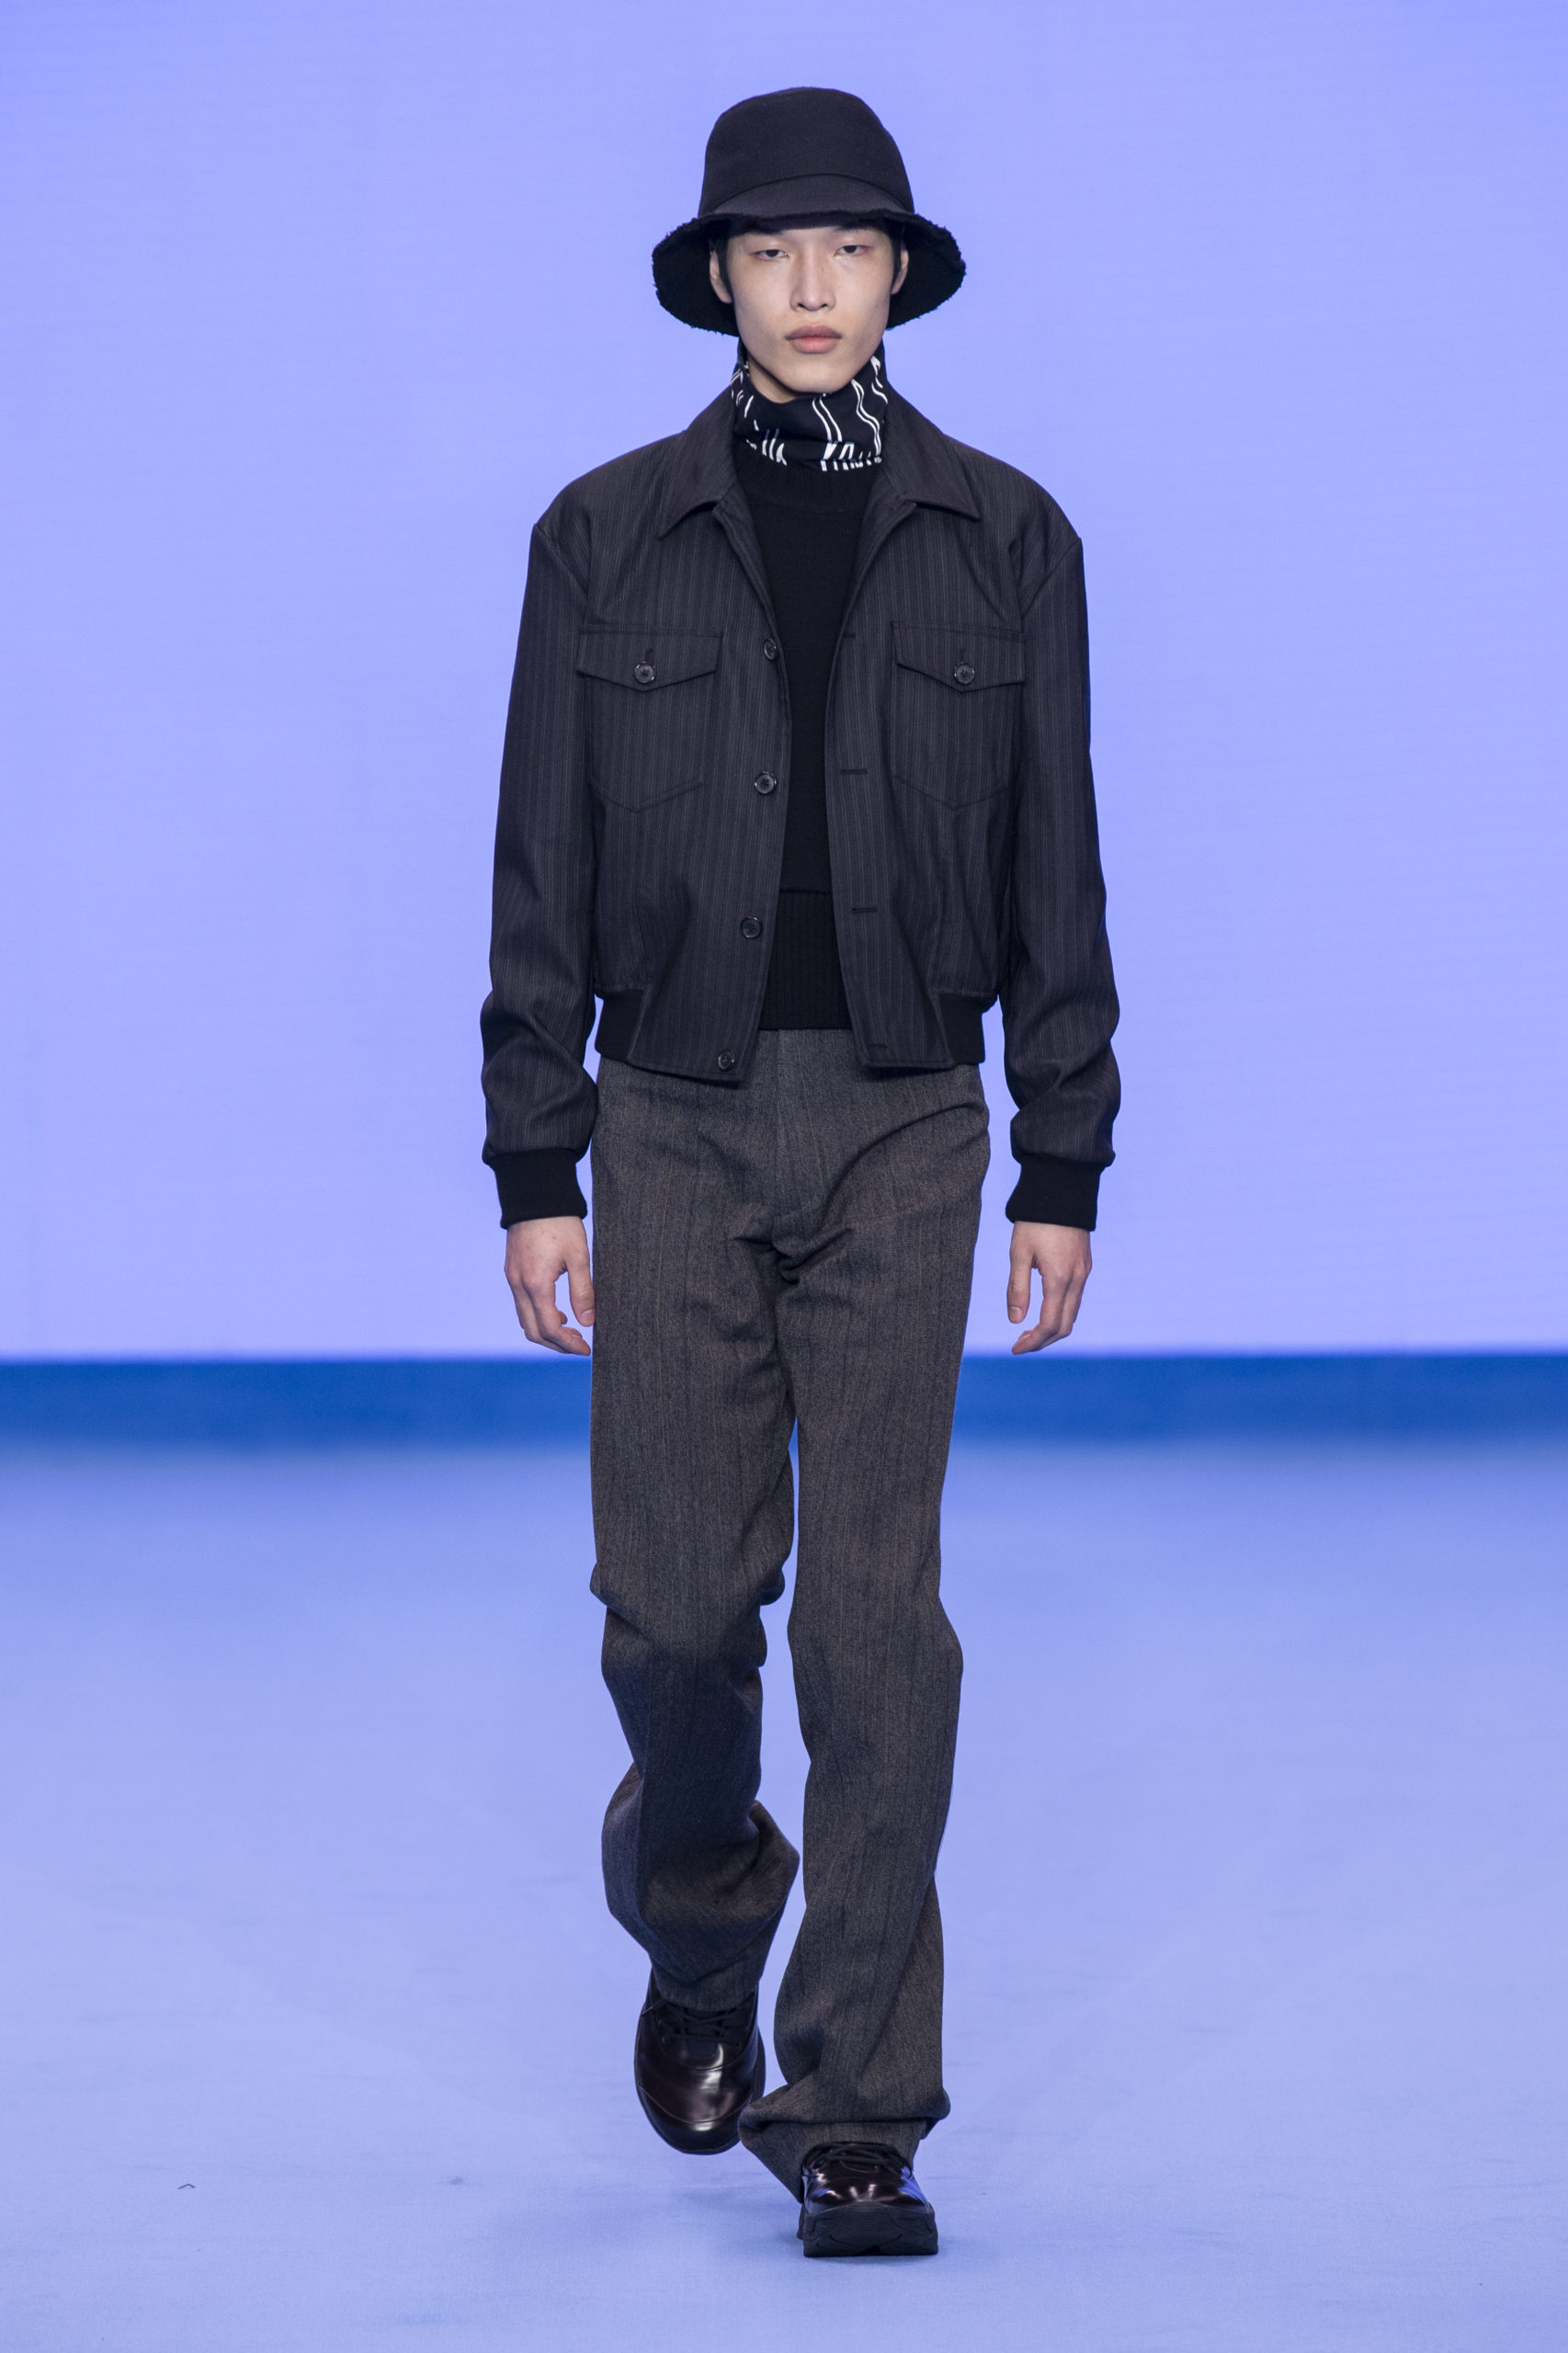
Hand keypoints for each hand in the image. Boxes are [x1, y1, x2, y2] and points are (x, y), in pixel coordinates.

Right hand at [504, 1216, 593, 1355]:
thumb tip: (588, 1322)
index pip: (549, 1328)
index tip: (586, 1349)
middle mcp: (518, 1285)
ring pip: (525, 1319)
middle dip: (556, 1344)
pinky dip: (538, 1315)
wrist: (535, 1196)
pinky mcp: (512, 1271)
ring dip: (546, 1331)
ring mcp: (512, 1278)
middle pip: (533, 1331)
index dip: (568, 1344)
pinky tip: (558, 1310)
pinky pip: (521, 1304)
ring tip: (572, 1329)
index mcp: (536, 1283)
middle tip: (581, 1344)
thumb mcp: (579, 1256)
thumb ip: (583, 1291)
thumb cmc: (561, 1223)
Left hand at [1007, 1221, 1091, 1354]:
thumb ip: (1017, 1288)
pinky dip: (1060, 1312)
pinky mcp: (1084, 1265)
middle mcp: (1077, 1279)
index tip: (1014, 1349)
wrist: (1061, 1190)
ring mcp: (1084, 1272)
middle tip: (1020, 1343)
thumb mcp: (1018, 1253)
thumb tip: (1016, 1321)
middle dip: (1043, 1341)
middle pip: (1065, 1326)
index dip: (1033, 1342)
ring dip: (1052, 1327)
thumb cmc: (1034, 1221)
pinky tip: (1043, 1308)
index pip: (1049, 1325)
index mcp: (1059, 1279)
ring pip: (1072, 1313)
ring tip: (1028, 1330)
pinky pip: (1075, 1299)